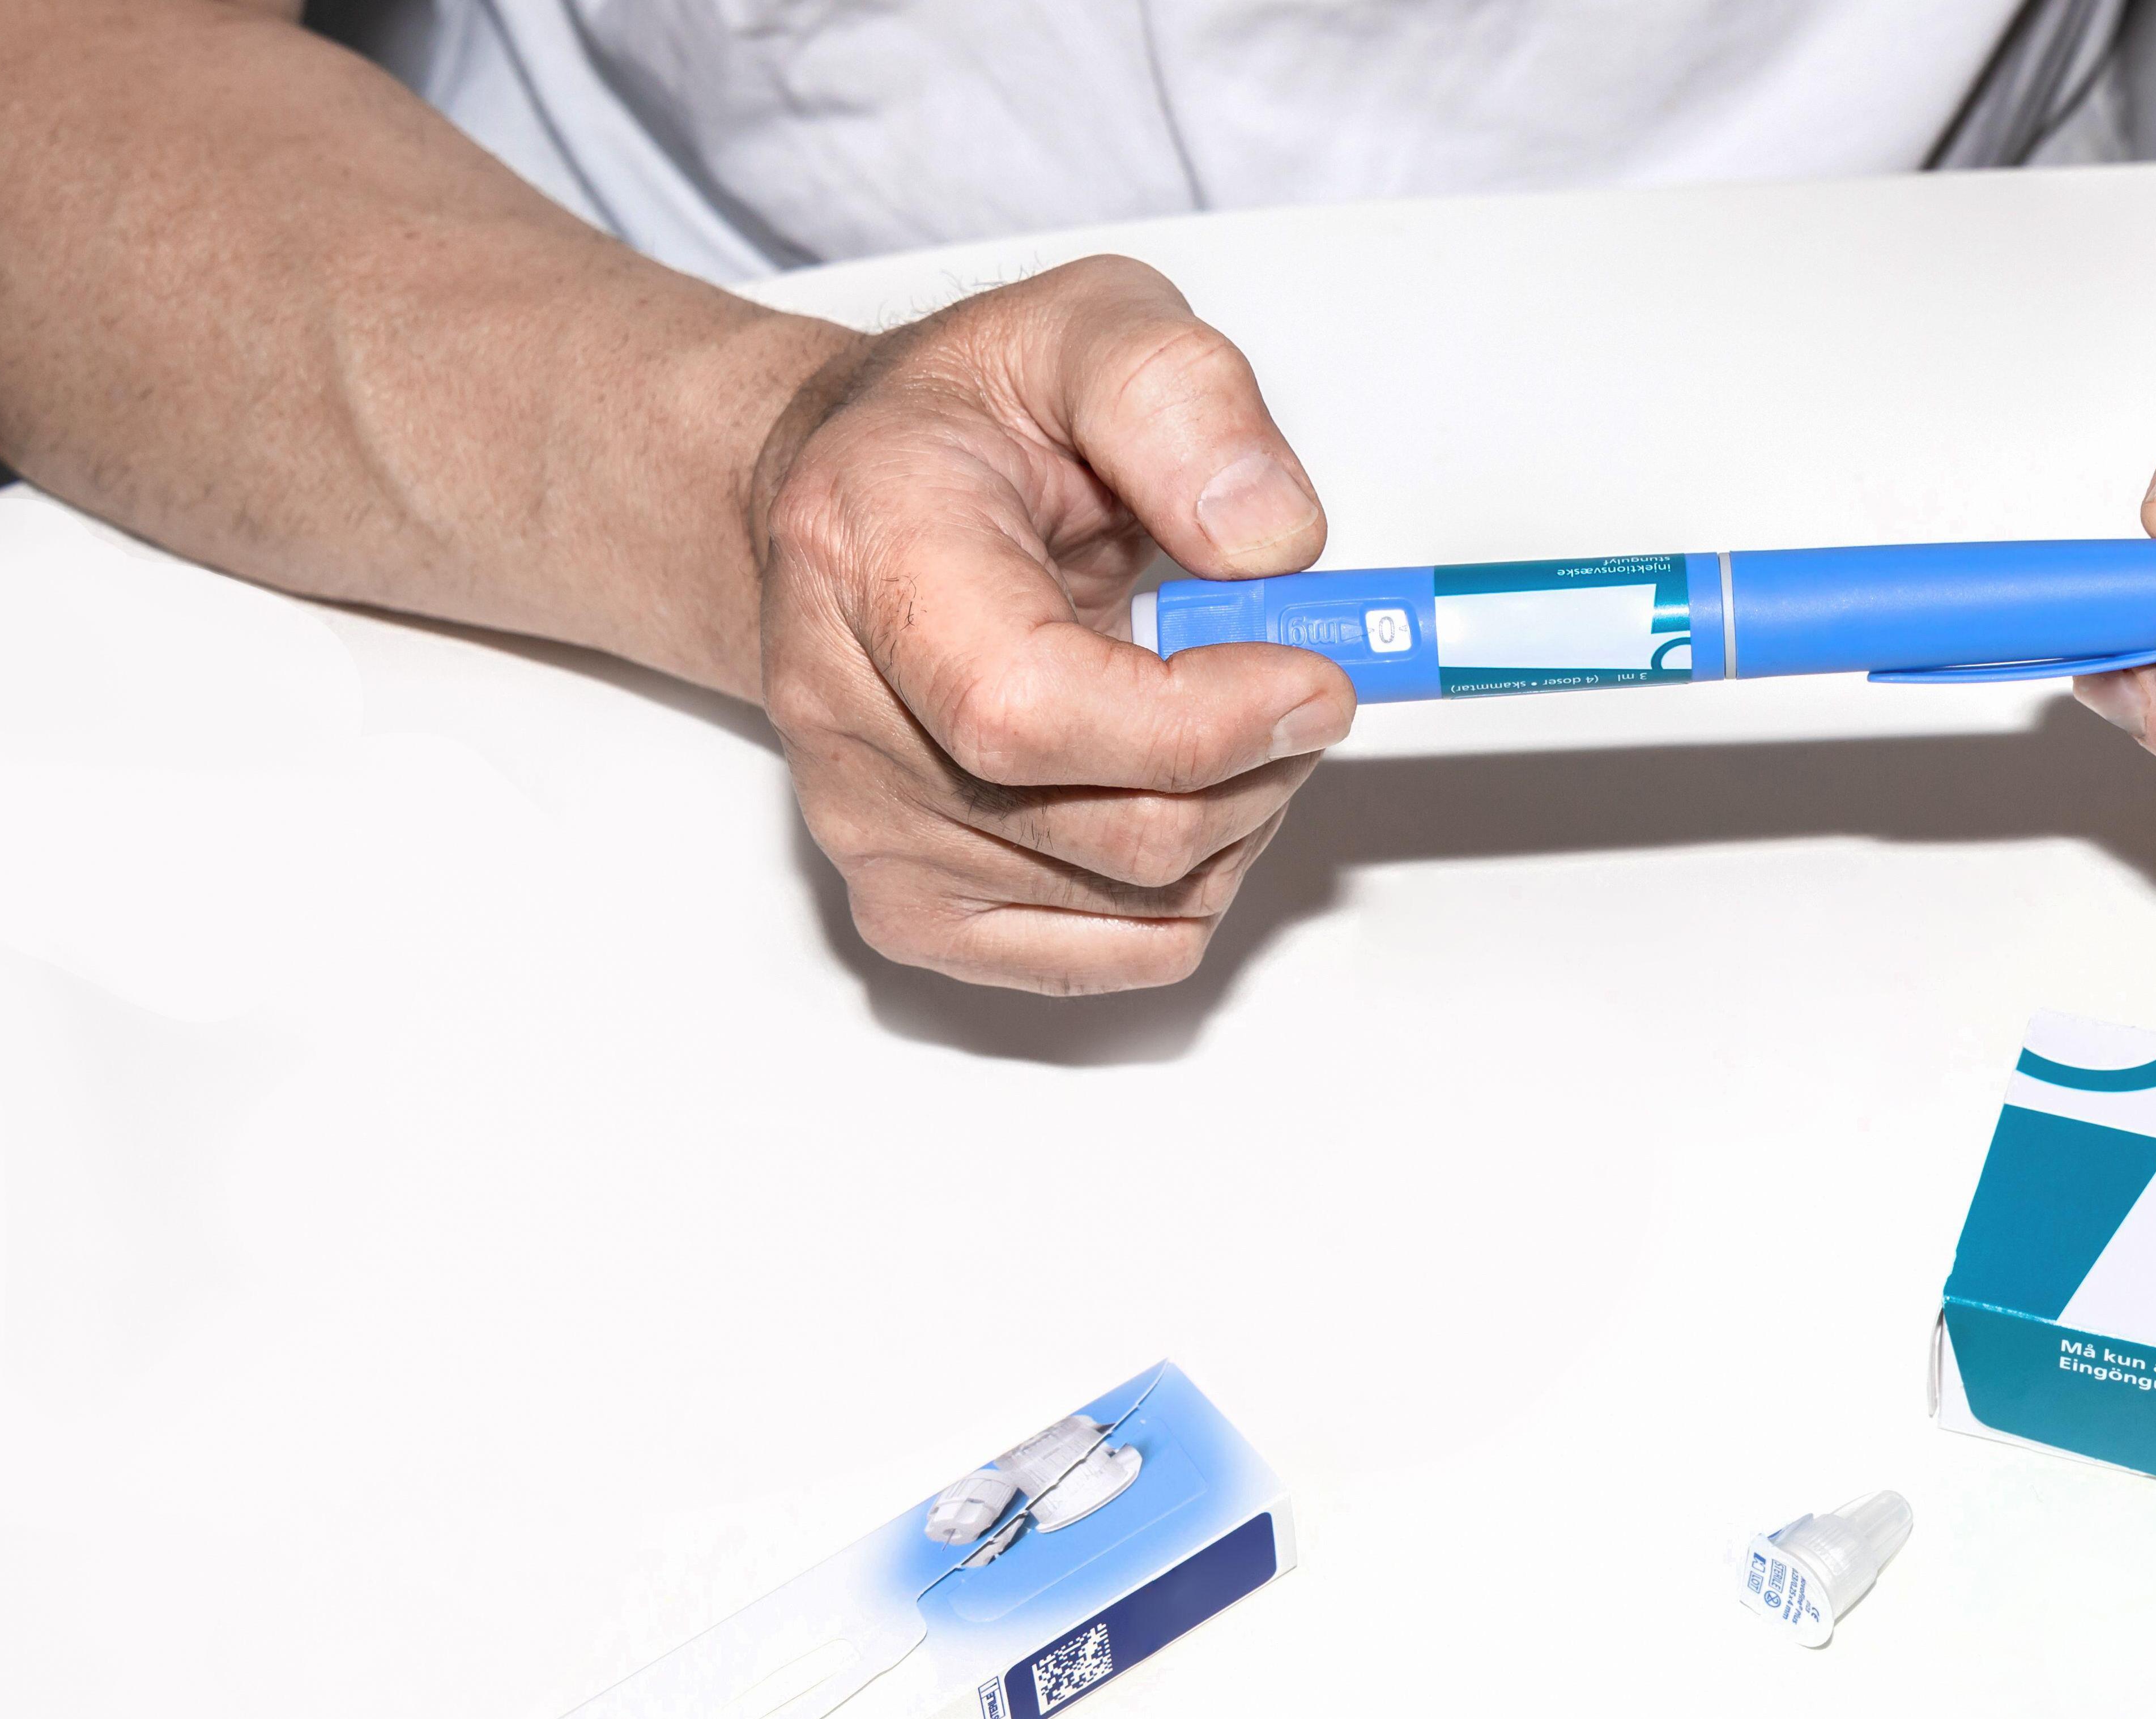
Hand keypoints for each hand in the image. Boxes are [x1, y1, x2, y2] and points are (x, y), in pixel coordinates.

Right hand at [750, 257, 1353, 992]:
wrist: (851, 508)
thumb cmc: (968, 426)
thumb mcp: (1086, 328)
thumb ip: (1181, 399)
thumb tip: (1270, 539)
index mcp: (865, 553)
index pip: (1031, 712)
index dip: (1203, 722)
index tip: (1316, 676)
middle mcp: (838, 714)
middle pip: (1112, 829)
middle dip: (1260, 763)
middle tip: (1294, 674)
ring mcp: (867, 833)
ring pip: (1139, 904)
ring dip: (1240, 816)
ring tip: (1222, 709)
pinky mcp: (912, 914)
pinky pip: (1120, 953)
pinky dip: (1195, 885)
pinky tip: (1174, 784)